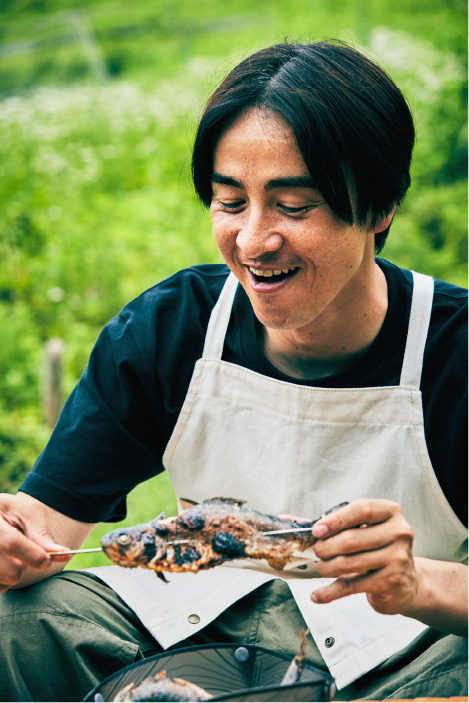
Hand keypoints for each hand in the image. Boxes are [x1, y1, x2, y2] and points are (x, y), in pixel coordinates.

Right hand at [0, 493, 79, 591]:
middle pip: (9, 570)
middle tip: (24, 554)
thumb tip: (65, 554)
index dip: (32, 555)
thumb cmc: (14, 512)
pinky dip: (4, 581)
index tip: (47, 560)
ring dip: (13, 575)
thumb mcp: (28, 513)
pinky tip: (3, 565)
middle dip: (24, 566)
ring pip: (3, 583)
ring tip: (10, 557)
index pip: (11, 542)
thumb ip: (42, 535)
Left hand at [311, 499, 417, 615]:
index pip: (361, 510)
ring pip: (348, 563)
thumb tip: (299, 522)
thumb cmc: (379, 549)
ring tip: (322, 567)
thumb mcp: (368, 529)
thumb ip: (342, 523)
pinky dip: (329, 592)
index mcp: (391, 512)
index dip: (335, 520)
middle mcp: (399, 533)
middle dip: (326, 547)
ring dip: (326, 567)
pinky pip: (351, 586)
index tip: (317, 531)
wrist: (407, 583)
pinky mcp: (391, 582)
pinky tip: (317, 595)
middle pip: (351, 539)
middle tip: (318, 552)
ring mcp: (397, 558)